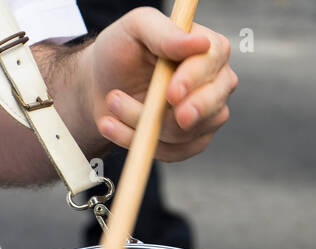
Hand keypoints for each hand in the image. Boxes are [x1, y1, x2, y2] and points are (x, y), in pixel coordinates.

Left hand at [83, 8, 236, 161]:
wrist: (101, 85)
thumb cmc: (121, 51)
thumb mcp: (135, 28)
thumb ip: (164, 32)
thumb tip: (199, 43)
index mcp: (208, 48)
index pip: (212, 62)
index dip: (193, 80)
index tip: (171, 93)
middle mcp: (215, 82)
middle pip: (213, 104)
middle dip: (182, 116)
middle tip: (152, 116)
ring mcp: (207, 115)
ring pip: (187, 132)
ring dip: (143, 123)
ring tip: (112, 103)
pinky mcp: (191, 142)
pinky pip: (174, 153)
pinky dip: (140, 143)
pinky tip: (114, 126)